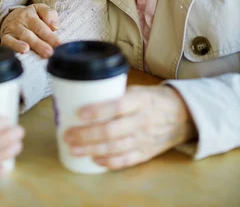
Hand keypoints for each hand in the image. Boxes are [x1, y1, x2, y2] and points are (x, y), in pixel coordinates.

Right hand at [0, 3, 60, 57]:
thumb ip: (50, 14)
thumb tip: (55, 26)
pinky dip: (15, 46)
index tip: (59, 45)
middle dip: (42, 43)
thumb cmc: (30, 17)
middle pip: (33, 32)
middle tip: (50, 52)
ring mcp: (13, 30)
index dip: (51, 36)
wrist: (9, 18)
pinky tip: (23, 51)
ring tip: (38, 51)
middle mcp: (22, 21)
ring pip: (23, 37)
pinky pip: (8, 42)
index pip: (42, 26)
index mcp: (31, 14)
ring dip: (31, 45)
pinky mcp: (5, 38)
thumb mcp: (40, 9)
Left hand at [64, 85, 197, 169]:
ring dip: (92, 149)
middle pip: (112, 131)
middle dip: (87, 134)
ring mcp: (145, 139)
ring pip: (115, 148)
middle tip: (68, 134)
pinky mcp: (147, 153)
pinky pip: (126, 160)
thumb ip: (117, 95)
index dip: (97, 111)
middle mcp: (143, 121)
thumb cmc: (154, 99)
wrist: (183, 116)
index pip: (117, 106)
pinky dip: (109, 162)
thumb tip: (86, 96)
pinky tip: (94, 160)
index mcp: (141, 101)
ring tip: (74, 148)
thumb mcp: (138, 90)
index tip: (79, 113)